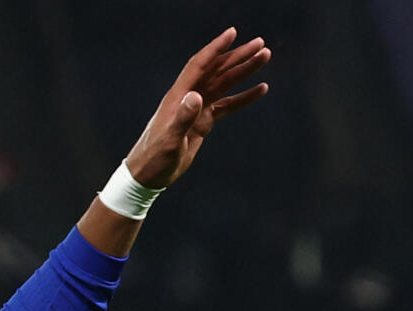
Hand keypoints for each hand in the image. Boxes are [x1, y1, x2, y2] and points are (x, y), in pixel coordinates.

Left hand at [125, 28, 269, 187]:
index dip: (215, 48)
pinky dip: (243, 97)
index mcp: (178, 97)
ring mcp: (196, 109)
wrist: (148, 175)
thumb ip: (182, 119)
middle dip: (238, 56)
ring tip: (264, 58)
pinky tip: (260, 89)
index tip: (233, 33)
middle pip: (216, 71)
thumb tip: (196, 96)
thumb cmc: (154, 158)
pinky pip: (226, 105)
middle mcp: (188, 98)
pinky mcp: (202, 122)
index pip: (199, 66)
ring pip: (223, 84)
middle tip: (261, 44)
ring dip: (243, 71)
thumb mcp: (169, 141)